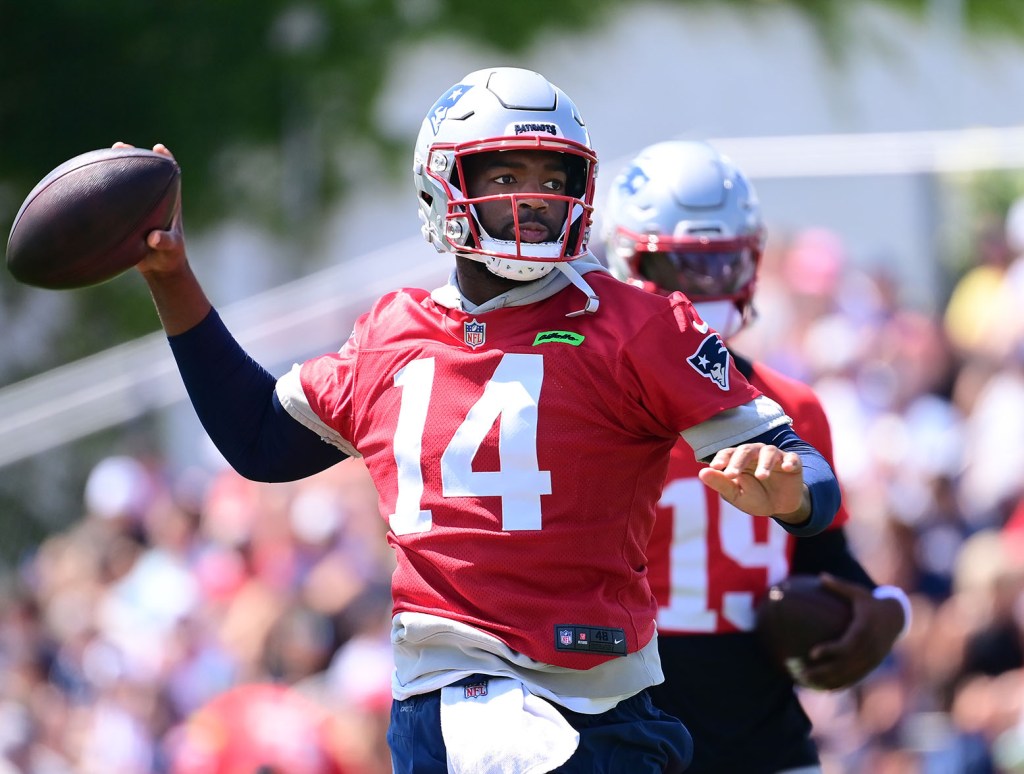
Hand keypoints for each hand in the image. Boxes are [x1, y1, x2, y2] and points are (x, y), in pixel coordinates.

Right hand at [112, 142, 186, 275]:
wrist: (159, 268)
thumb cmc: (169, 257)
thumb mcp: (171, 250)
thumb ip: (166, 242)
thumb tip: (154, 237)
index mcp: (168, 203)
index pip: (170, 176)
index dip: (165, 160)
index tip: (158, 149)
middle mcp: (152, 200)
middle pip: (144, 172)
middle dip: (133, 157)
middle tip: (120, 146)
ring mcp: (137, 207)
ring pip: (126, 185)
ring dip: (114, 169)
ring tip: (100, 157)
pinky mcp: (125, 217)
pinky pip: (112, 201)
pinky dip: (102, 193)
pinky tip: (84, 186)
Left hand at [697, 443, 806, 519]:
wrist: (780, 507)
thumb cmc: (754, 498)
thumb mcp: (736, 495)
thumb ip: (721, 484)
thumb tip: (701, 473)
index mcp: (739, 459)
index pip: (728, 453)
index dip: (722, 458)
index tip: (715, 467)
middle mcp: (756, 453)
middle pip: (746, 450)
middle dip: (738, 461)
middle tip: (732, 475)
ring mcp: (775, 457)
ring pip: (768, 452)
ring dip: (764, 463)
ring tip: (761, 476)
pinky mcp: (793, 463)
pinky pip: (792, 458)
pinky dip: (789, 461)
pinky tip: (787, 468)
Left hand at [791, 574, 904, 689]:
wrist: (896, 618)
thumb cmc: (871, 603)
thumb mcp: (858, 593)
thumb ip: (839, 586)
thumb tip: (821, 576)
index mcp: (864, 631)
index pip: (846, 646)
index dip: (830, 651)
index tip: (812, 653)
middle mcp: (869, 648)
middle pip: (845, 665)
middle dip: (823, 672)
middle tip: (802, 674)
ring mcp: (871, 659)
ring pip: (848, 674)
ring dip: (827, 681)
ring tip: (806, 682)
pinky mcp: (871, 665)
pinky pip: (854, 677)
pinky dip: (839, 684)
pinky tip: (822, 688)